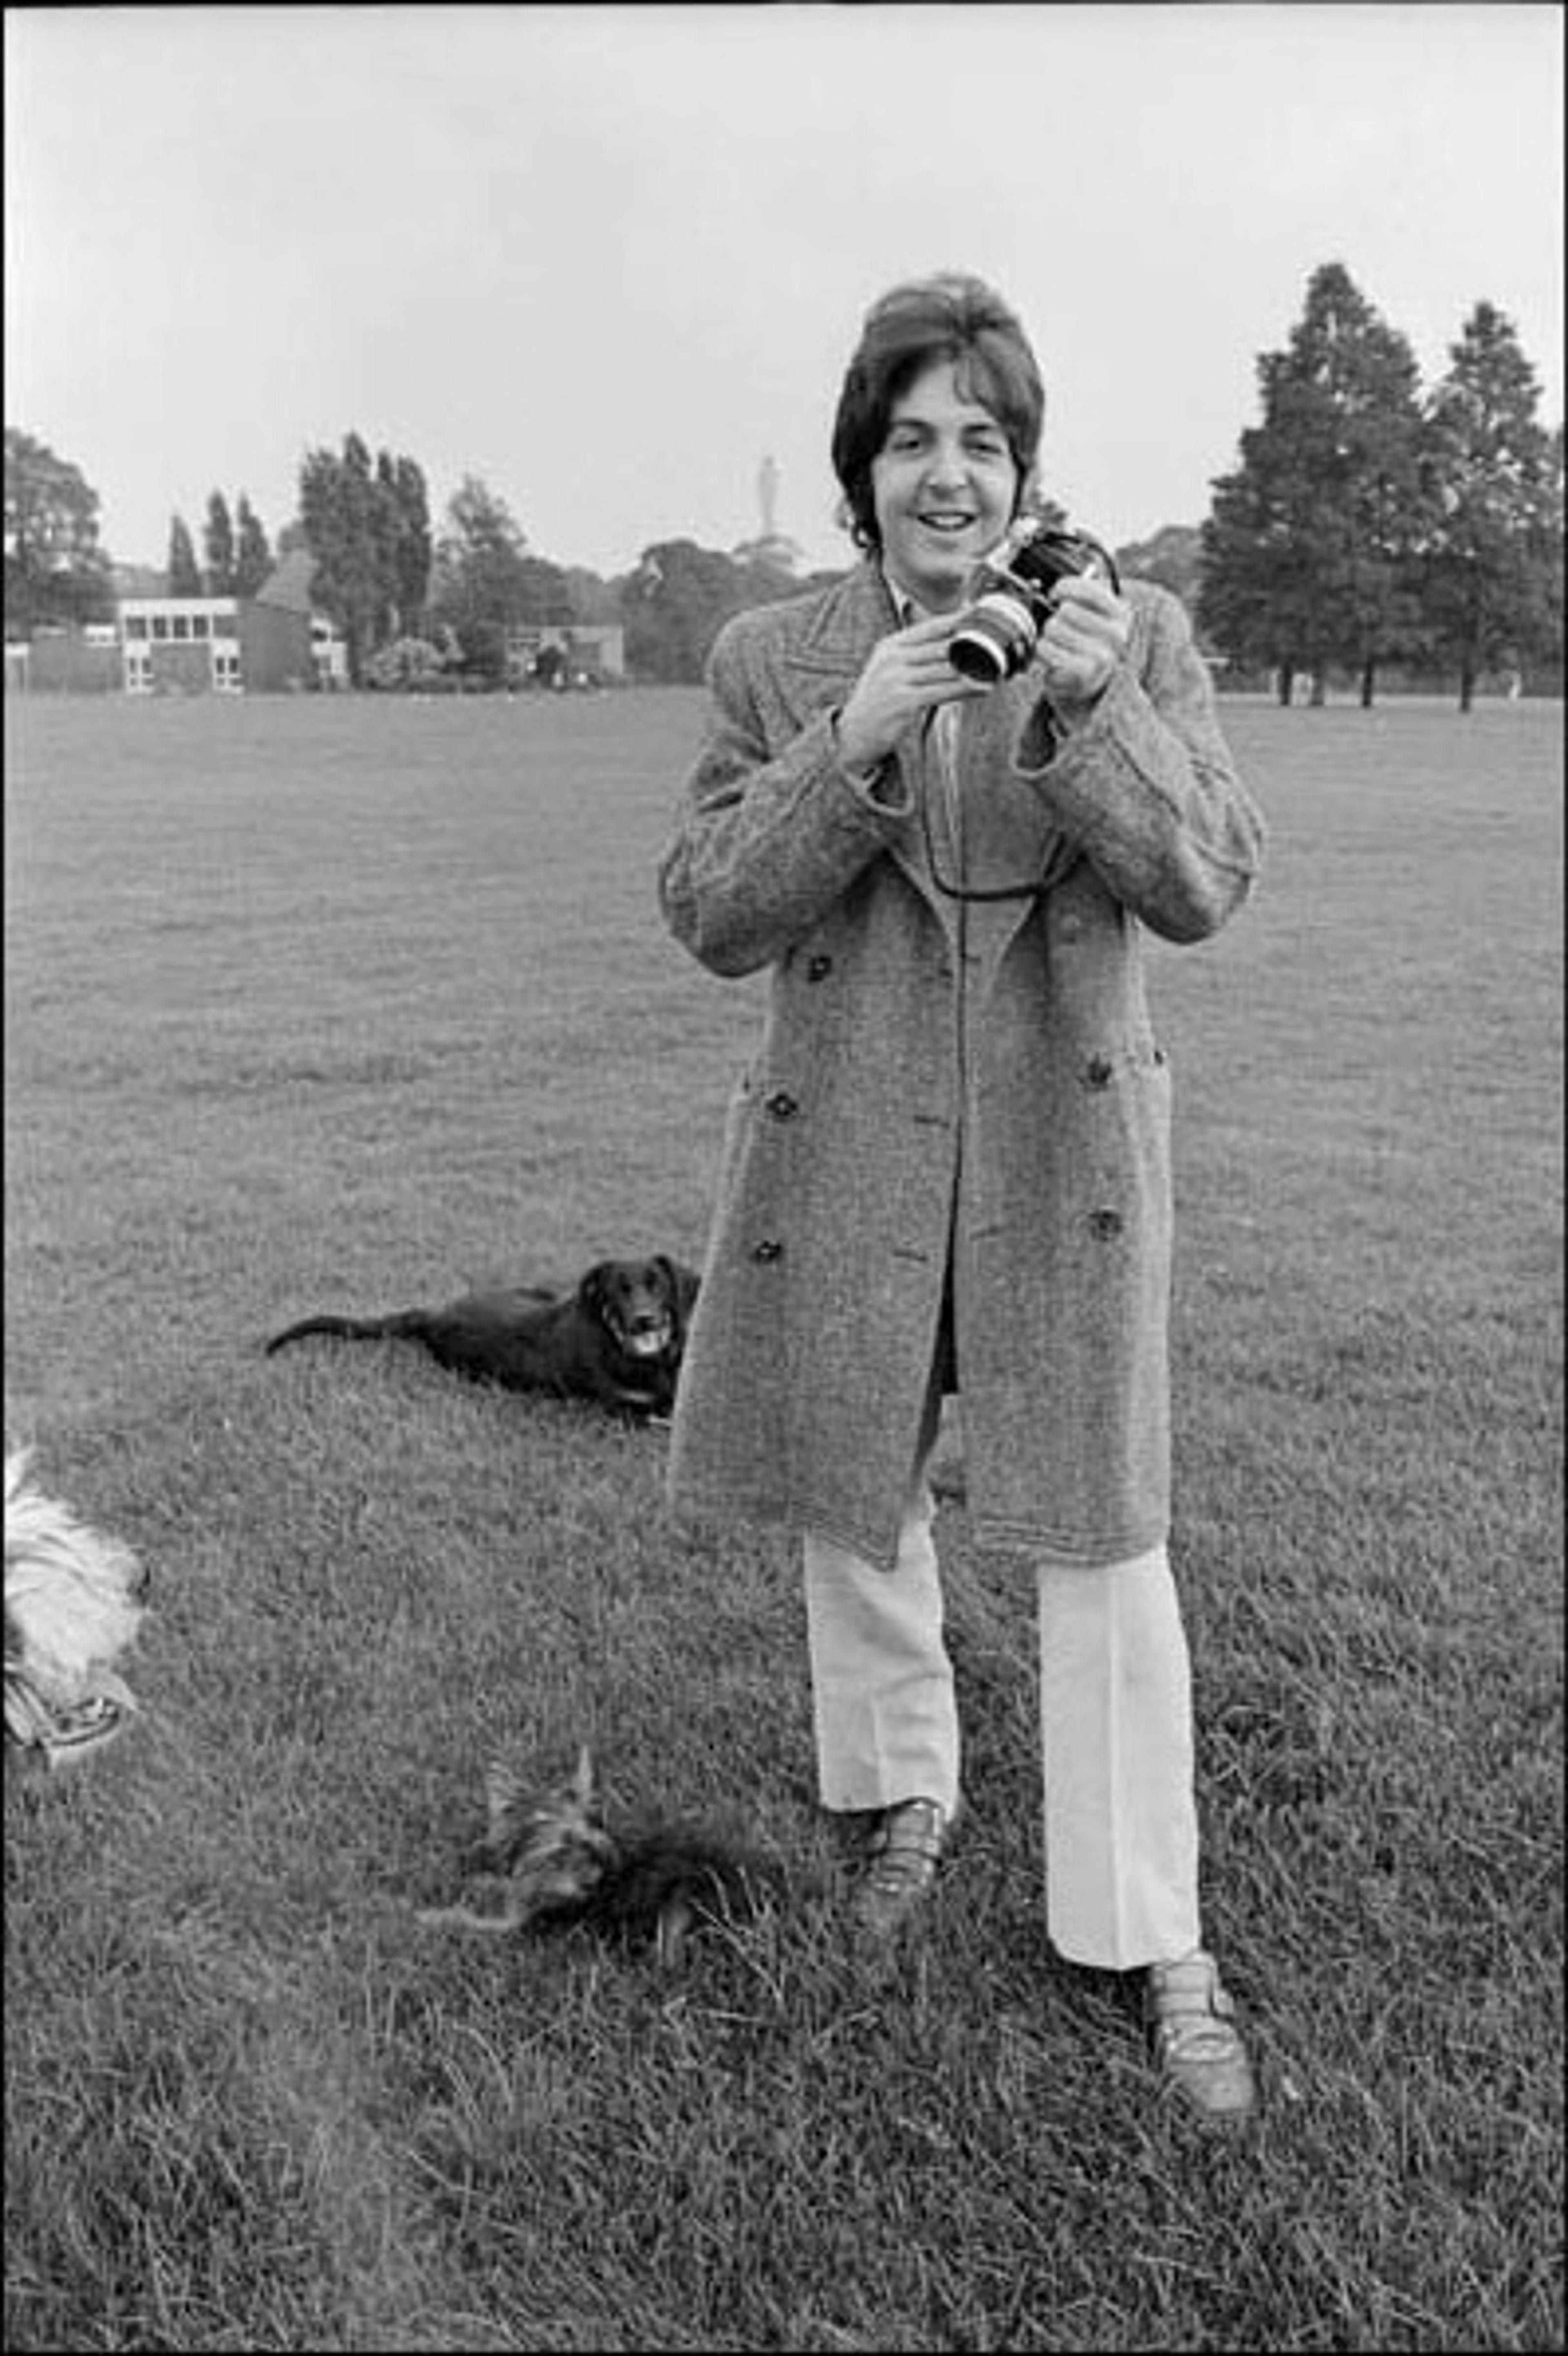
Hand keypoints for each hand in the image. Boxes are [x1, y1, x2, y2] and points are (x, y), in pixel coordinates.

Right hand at [835, 615, 987, 773]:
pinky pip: (944, 691)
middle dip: (975, 644)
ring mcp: (897, 678)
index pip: (932, 625)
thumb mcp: (890, 670)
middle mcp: (893, 658)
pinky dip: (967, 688)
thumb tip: (955, 642)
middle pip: (944, 644)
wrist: (852, 735)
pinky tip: (984, 686)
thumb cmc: (879, 703)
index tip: (985, 615)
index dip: (961, 619)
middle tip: (1001, 642)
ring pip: (947, 667)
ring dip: (976, 667)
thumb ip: (916, 654)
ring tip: (1000, 665)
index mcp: (891, 645)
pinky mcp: (904, 701)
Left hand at [1035, 576, 1130, 712]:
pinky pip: (1045, 648)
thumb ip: (1079, 596)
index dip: (1065, 587)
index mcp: (1120, 615)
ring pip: (1053, 627)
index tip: (1056, 594)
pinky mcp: (1081, 673)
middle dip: (1057, 618)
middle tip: (1061, 632)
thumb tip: (1039, 585)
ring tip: (1058, 647)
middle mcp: (1115, 635)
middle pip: (1066, 609)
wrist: (1090, 685)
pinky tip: (1052, 659)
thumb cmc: (1087, 645)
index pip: (1089, 590)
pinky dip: (1042, 652)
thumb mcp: (1093, 616)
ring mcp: (1100, 655)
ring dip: (1048, 636)